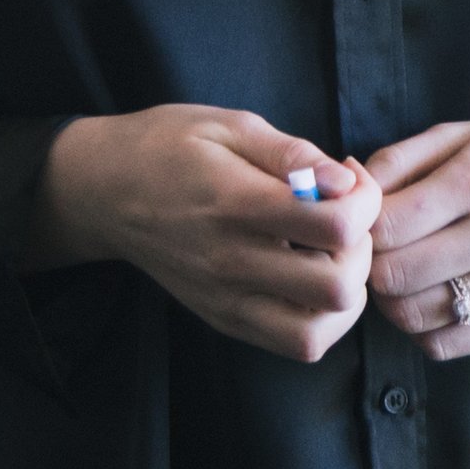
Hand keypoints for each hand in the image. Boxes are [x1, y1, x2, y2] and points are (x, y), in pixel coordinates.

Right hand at [26, 105, 381, 362]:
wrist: (104, 191)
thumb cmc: (169, 146)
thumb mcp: (231, 125)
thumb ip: (292, 153)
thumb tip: (345, 179)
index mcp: (237, 204)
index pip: (334, 226)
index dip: (365, 200)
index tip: (350, 177)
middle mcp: (232, 263)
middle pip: (337, 289)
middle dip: (362, 250)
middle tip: (345, 217)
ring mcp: (225, 300)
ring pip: (317, 334)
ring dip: (345, 295)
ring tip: (332, 252)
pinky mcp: (223, 319)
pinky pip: (291, 344)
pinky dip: (319, 317)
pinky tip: (311, 274)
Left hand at [363, 120, 469, 359]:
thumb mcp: (461, 136)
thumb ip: (396, 161)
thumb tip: (343, 188)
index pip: (384, 228)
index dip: (361, 227)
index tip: (368, 220)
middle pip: (391, 277)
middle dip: (372, 264)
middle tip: (382, 249)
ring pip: (411, 317)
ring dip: (392, 299)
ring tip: (406, 271)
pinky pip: (443, 345)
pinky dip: (422, 327)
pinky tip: (432, 296)